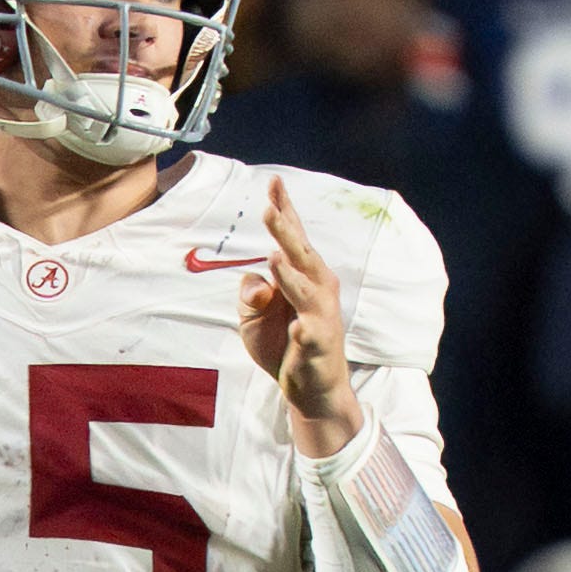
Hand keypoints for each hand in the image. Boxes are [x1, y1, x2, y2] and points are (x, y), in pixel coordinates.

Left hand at [238, 175, 359, 454]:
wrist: (311, 388)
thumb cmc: (285, 344)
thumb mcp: (255, 317)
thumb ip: (250, 294)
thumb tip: (255, 282)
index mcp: (303, 276)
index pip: (293, 238)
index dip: (284, 210)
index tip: (274, 182)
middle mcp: (318, 289)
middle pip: (301, 255)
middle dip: (286, 232)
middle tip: (269, 208)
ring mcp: (320, 317)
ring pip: (306, 291)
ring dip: (291, 275)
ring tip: (275, 256)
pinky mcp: (318, 346)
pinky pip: (311, 336)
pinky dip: (305, 330)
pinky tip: (297, 326)